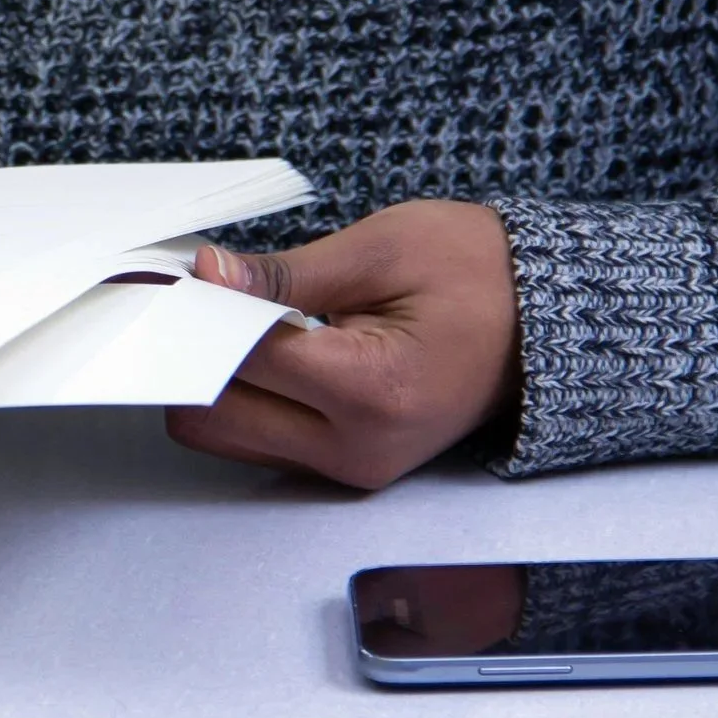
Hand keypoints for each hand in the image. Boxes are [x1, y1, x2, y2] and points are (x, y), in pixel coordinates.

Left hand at [165, 200, 522, 489]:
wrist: (549, 322)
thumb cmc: (481, 274)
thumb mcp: (383, 250)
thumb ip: (284, 273)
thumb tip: (207, 276)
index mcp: (370, 391)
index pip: (238, 360)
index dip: (193, 312)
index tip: (169, 275)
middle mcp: (356, 449)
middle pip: (212, 417)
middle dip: (189, 354)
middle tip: (188, 296)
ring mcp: (351, 467)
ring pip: (226, 436)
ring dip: (208, 379)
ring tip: (225, 317)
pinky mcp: (345, 467)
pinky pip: (259, 440)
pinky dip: (240, 396)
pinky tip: (252, 345)